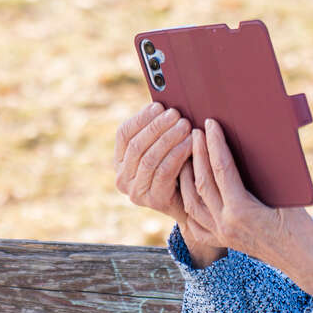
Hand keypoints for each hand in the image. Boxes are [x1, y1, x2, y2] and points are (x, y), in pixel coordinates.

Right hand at [113, 104, 222, 260]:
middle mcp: (122, 179)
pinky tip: (191, 143)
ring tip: (186, 125)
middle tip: (176, 114)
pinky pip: (165, 171)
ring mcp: (136, 192)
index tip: (159, 105)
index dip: (141, 118)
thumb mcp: (162, 151)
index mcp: (120, 162)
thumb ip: (157, 134)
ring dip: (169, 138)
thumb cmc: (179, 171)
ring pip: (150, 158)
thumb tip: (164, 104)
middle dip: (157, 126)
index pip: (124, 134)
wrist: (193, 208)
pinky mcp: (154, 200)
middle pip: (136, 145)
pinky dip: (178, 153)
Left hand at [181, 119, 312, 295]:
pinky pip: (193, 223)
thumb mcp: (286, 197)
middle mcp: (225, 224)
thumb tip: (252, 144)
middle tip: (196, 131)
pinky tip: (187, 189)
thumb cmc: (300, 226)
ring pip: (191, 202)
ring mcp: (220, 235)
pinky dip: (188, 204)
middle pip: (202, 182)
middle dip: (198, 153)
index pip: (221, 169)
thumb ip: (265, 175)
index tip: (210, 124)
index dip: (215, 144)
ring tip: (187, 155)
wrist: (303, 260)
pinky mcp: (220, 241)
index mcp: (241, 211)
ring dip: (187, 176)